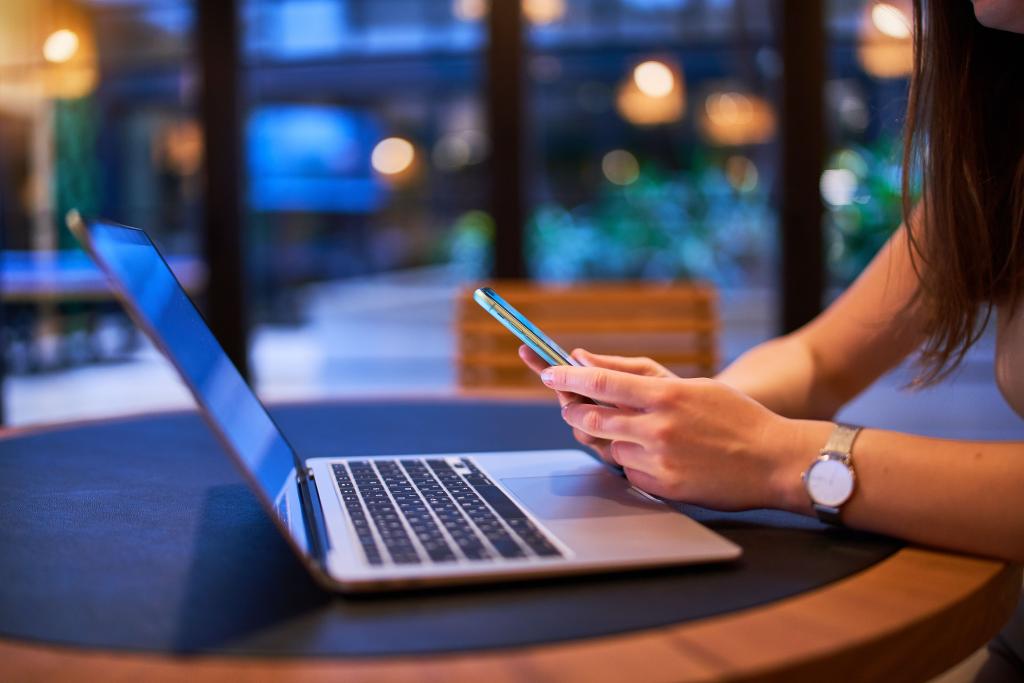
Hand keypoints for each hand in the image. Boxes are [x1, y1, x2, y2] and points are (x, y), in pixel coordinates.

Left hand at [539, 363, 821, 510]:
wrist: (774, 461)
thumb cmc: (734, 415)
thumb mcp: (690, 384)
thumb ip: (635, 371)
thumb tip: (584, 359)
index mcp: (665, 395)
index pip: (599, 383)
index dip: (564, 378)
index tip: (546, 373)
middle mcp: (658, 427)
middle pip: (590, 419)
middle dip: (576, 412)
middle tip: (577, 407)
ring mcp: (658, 460)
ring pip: (607, 447)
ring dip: (612, 439)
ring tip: (645, 433)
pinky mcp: (662, 487)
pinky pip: (628, 471)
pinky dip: (633, 462)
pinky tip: (664, 456)